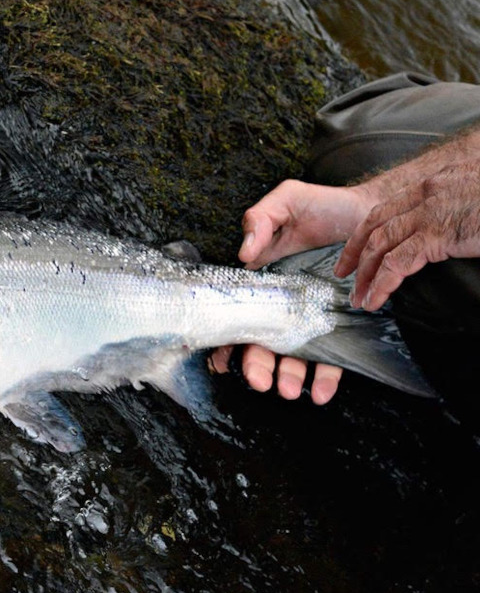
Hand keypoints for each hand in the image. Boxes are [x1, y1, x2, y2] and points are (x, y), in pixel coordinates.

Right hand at [215, 178, 365, 403]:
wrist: (373, 214)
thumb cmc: (324, 207)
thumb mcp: (287, 201)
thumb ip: (260, 220)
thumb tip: (245, 255)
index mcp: (261, 282)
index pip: (236, 315)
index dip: (224, 340)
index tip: (220, 361)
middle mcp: (281, 306)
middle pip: (261, 343)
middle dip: (257, 366)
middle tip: (260, 380)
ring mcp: (310, 318)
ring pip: (292, 357)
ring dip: (288, 377)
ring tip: (290, 390)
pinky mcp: (340, 326)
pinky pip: (332, 358)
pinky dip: (325, 379)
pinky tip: (321, 391)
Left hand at [336, 160, 479, 309]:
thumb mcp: (477, 200)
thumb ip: (459, 211)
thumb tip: (453, 233)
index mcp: (437, 183)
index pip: (390, 206)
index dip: (368, 228)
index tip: (358, 248)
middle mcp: (428, 193)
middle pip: (376, 223)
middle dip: (355, 250)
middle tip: (344, 273)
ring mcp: (431, 211)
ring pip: (381, 243)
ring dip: (366, 273)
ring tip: (360, 296)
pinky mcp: (440, 233)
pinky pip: (398, 261)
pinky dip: (382, 282)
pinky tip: (376, 298)